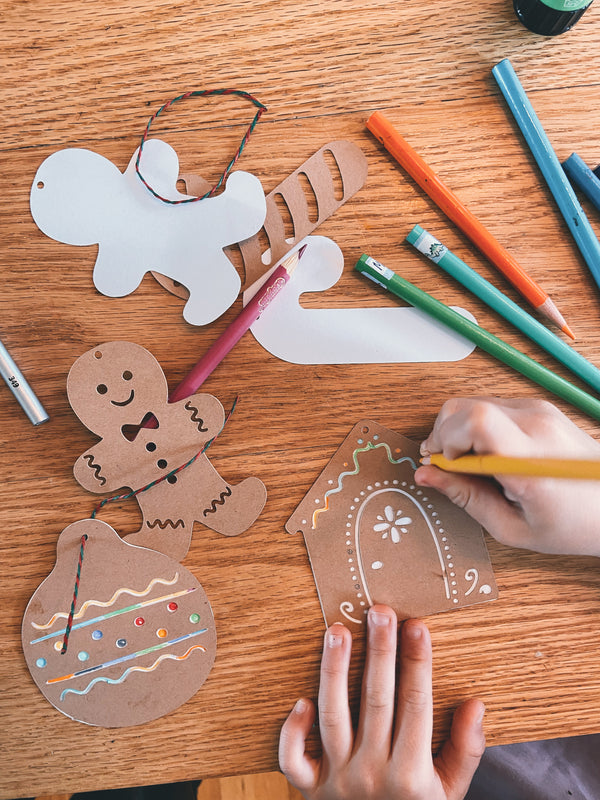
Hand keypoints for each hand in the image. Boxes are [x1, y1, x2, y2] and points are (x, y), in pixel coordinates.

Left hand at [279, 605, 484, 799]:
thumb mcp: (451, 793)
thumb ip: (465, 750)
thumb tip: (475, 704)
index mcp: (412, 775)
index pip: (416, 706)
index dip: (418, 664)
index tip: (418, 626)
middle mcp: (373, 774)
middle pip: (375, 702)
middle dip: (379, 654)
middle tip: (380, 612)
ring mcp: (338, 780)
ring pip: (333, 718)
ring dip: (334, 671)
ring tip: (337, 631)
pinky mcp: (310, 789)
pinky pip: (293, 761)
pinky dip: (292, 732)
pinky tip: (300, 700)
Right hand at [416, 397, 599, 555]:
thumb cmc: (571, 523)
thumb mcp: (512, 528)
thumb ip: (465, 498)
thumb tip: (425, 476)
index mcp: (529, 460)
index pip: (475, 421)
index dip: (445, 439)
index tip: (441, 464)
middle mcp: (535, 424)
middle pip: (464, 406)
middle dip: (443, 434)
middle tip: (447, 465)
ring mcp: (538, 410)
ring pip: (472, 403)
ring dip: (458, 431)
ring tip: (470, 464)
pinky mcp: (538, 407)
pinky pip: (490, 405)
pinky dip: (475, 427)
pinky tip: (486, 454)